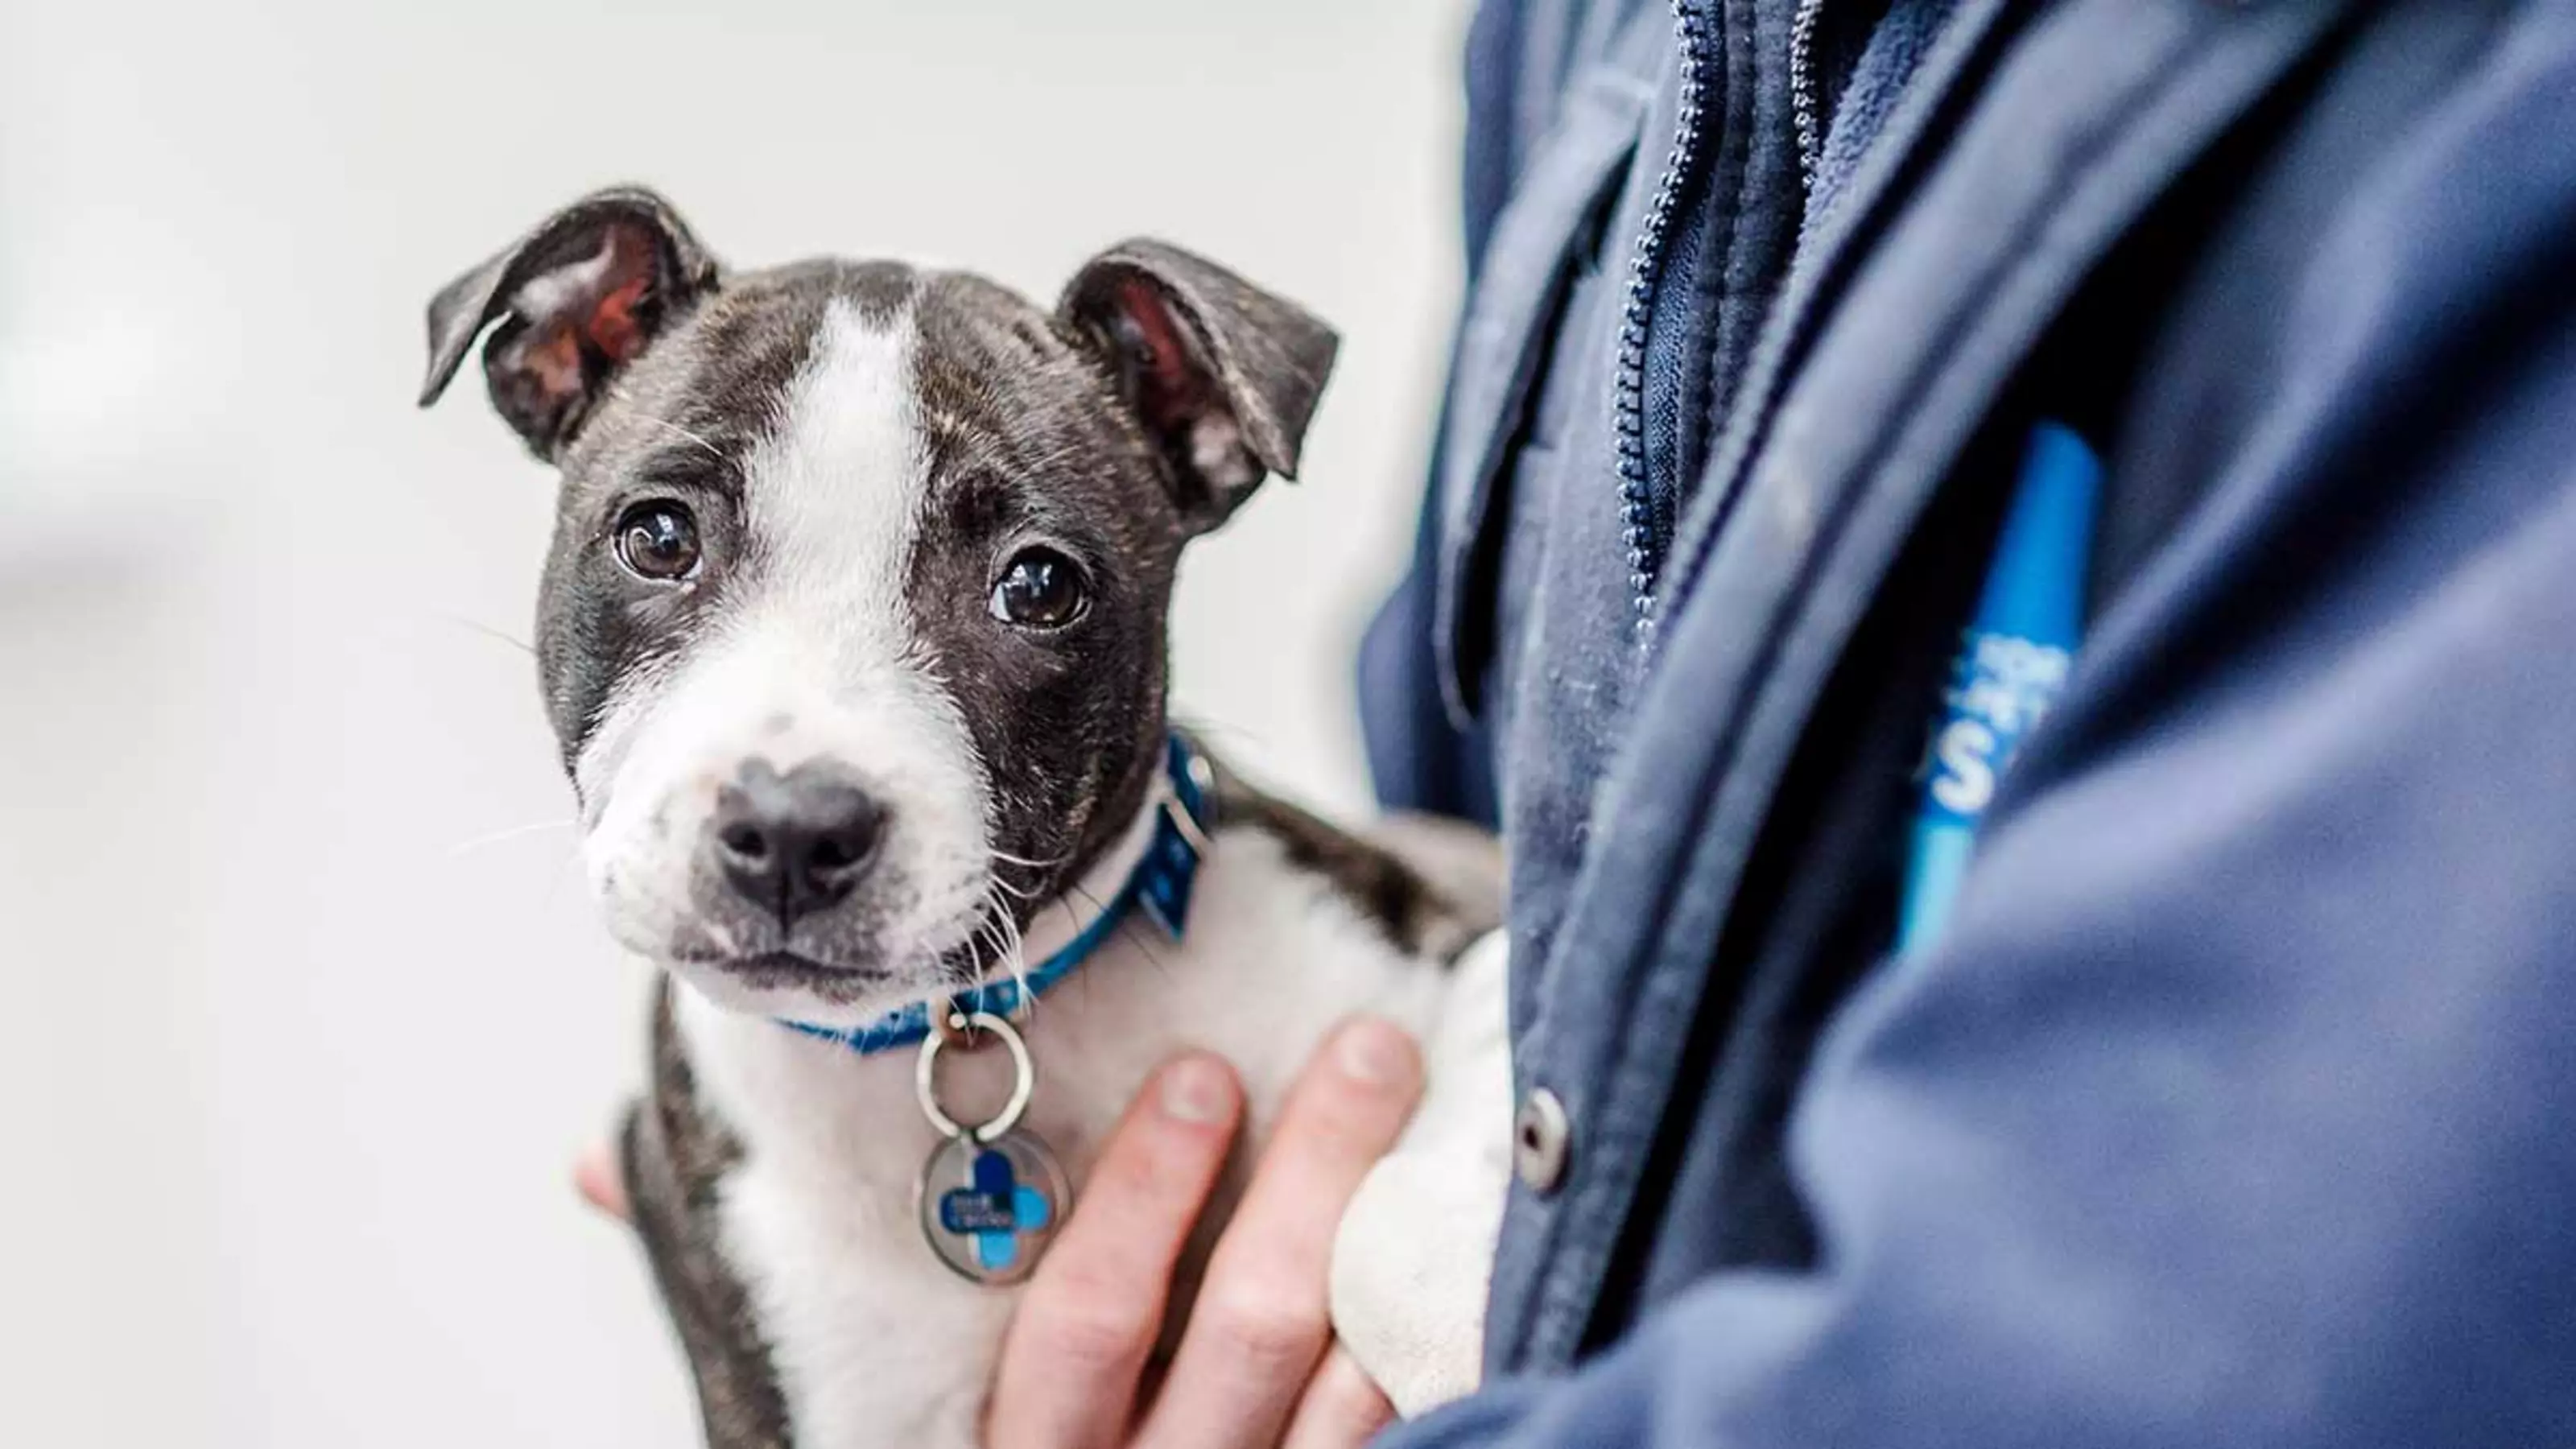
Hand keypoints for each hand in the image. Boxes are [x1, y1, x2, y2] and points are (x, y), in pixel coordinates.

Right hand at [986, 1017, 1425, 1448]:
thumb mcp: (1042, 1422)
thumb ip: (1084, 1318)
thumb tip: (1172, 1112)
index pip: (1091, 1318)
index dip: (1146, 1190)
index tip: (1203, 1073)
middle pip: (1254, 1322)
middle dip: (1317, 1170)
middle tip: (1370, 1050)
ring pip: (1355, 1383)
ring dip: (1403, 1242)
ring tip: (1443, 1125)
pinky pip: (1416, 1433)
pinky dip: (1443, 1343)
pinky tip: (1469, 1258)